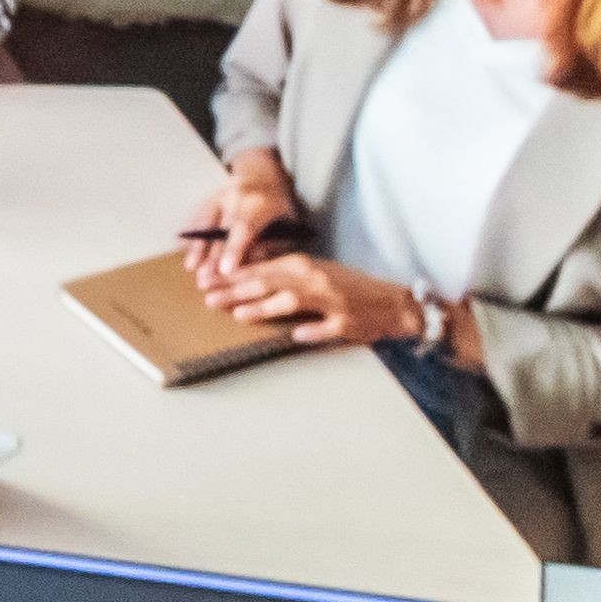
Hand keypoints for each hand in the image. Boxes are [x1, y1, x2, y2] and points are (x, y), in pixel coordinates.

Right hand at [181, 153, 297, 285]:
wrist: (262, 173)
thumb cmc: (277, 205)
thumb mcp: (286, 222)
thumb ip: (271, 243)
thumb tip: (251, 266)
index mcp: (260, 202)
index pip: (244, 228)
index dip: (234, 249)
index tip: (225, 270)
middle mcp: (236, 195)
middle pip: (220, 230)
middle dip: (211, 257)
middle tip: (204, 280)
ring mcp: (219, 195)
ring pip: (205, 223)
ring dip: (197, 247)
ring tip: (190, 267)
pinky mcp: (208, 198)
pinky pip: (197, 218)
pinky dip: (190, 233)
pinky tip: (182, 247)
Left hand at [207, 252, 422, 350]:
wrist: (392, 303)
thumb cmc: (349, 287)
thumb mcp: (315, 272)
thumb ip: (283, 274)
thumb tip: (245, 276)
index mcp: (306, 265)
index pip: (262, 268)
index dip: (233, 274)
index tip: (207, 279)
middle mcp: (316, 280)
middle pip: (270, 283)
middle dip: (237, 290)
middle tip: (209, 297)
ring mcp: (332, 302)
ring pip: (292, 302)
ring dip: (264, 308)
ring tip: (238, 314)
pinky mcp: (347, 323)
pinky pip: (326, 328)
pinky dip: (311, 331)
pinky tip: (295, 336)